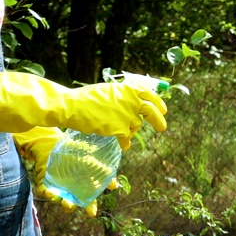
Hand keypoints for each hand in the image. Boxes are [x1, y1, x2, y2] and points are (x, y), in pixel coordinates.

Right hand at [1, 72, 167, 148]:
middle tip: (162, 128)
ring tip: (117, 128)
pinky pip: (127, 139)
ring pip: (135, 126)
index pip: (151, 94)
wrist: (72, 107)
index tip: (164, 110)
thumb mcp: (109, 91)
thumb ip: (124, 96)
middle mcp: (131, 101)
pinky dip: (126, 143)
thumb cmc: (87, 98)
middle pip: (152, 111)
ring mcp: (127, 116)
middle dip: (159, 120)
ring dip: (130, 129)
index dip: (159, 103)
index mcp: (129, 89)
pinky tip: (124, 146)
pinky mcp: (120, 129)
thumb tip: (137, 102)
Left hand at [12, 127, 114, 216]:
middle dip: (69, 206)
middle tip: (69, 205)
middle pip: (70, 204)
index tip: (91, 214)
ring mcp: (57, 187)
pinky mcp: (45, 182)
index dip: (90, 209)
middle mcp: (70, 190)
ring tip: (53, 196)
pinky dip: (43, 192)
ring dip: (55, 199)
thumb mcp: (92, 160)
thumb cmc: (77, 152)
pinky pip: (43, 191)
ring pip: (56, 199)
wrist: (57, 143)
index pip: (88, 202)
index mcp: (83, 188)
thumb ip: (103, 172)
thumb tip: (114, 186)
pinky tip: (45, 190)